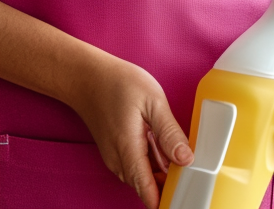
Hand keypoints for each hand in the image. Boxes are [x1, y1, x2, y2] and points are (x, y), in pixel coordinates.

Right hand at [68, 53, 192, 207]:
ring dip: (156, 170)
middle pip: (147, 187)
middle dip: (166, 181)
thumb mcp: (152, 100)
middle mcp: (118, 160)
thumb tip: (187, 159)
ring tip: (164, 141)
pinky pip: (133, 167)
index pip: (148, 193)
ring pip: (140, 177)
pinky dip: (146, 161)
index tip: (183, 194)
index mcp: (129, 150)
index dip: (166, 199)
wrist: (87, 76)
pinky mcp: (112, 153)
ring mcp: (113, 158)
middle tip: (182, 159)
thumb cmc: (117, 83)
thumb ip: (169, 132)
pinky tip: (152, 139)